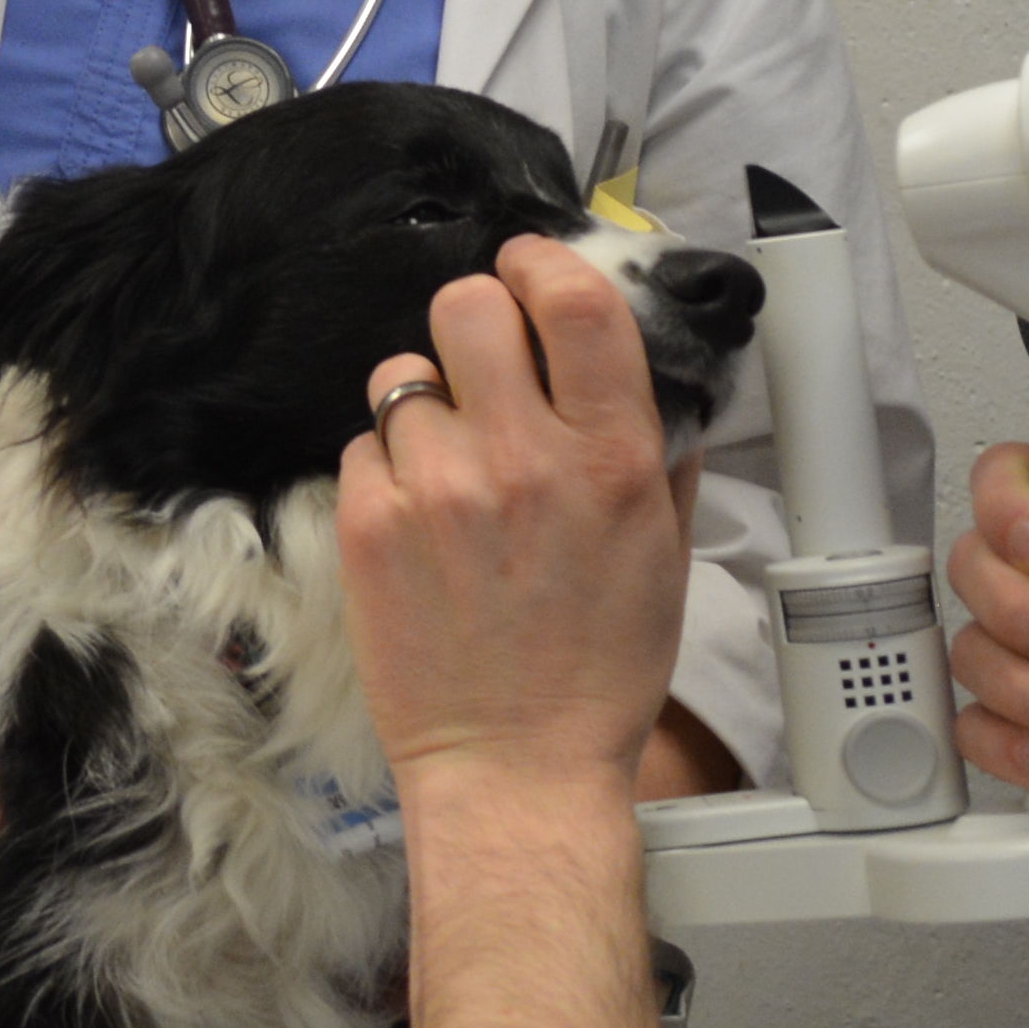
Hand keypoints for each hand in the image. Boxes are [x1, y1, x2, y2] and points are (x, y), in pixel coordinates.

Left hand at [342, 235, 697, 785]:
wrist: (516, 766)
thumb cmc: (596, 672)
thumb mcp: (665, 556)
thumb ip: (659, 454)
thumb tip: (651, 380)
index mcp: (612, 460)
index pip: (575, 302)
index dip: (542, 261)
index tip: (527, 264)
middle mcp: (525, 459)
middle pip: (468, 306)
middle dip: (473, 323)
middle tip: (481, 369)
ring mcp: (439, 489)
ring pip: (403, 379)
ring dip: (425, 411)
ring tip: (451, 474)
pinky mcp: (367, 524)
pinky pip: (363, 446)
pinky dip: (386, 472)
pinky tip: (418, 523)